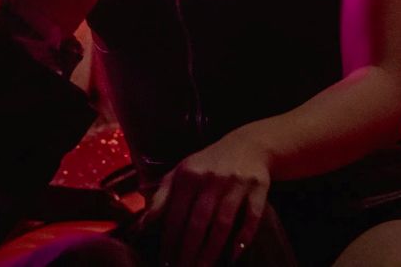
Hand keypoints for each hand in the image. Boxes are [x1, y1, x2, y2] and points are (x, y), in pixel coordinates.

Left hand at [144, 131, 271, 266]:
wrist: (248, 145)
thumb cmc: (208, 165)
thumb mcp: (181, 172)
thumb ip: (161, 197)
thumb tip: (142, 226)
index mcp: (188, 175)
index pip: (175, 215)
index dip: (169, 241)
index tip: (165, 262)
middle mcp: (211, 178)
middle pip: (198, 222)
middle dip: (189, 252)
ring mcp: (236, 182)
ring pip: (222, 223)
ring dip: (211, 250)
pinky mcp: (258, 187)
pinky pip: (252, 216)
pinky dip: (244, 237)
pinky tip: (234, 255)